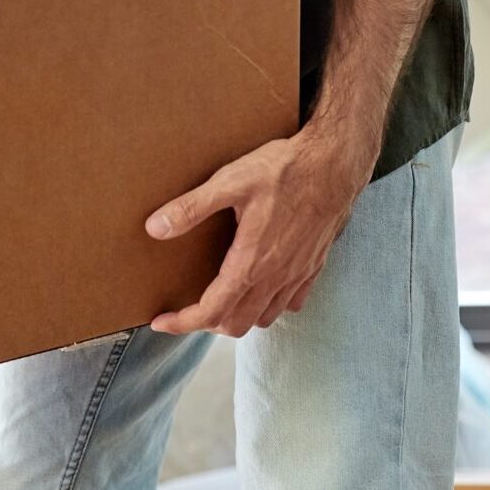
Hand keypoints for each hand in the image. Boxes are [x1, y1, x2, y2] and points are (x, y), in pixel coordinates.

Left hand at [142, 129, 370, 337]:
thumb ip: (191, 208)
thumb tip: (155, 228)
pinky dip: (268, 306)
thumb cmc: (282, 170)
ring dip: (237, 317)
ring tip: (216, 299)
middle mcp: (276, 278)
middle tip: (184, 308)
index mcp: (251, 263)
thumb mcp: (229, 182)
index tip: (159, 322)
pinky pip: (289, 303)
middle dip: (206, 323)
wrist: (334, 166)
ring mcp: (297, 275)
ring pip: (263, 318)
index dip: (182, 322)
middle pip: (236, 323)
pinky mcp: (313, 267)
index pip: (212, 311)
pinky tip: (258, 287)